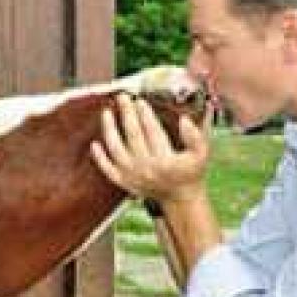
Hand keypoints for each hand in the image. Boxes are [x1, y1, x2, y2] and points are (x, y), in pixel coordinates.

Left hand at [90, 93, 214, 201]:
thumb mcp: (201, 154)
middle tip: (122, 97)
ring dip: (109, 130)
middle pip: (133, 136)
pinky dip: (100, 157)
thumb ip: (196, 136)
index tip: (140, 100)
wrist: (180, 198)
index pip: (152, 131)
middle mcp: (147, 168)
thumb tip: (184, 119)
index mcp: (166, 160)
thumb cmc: (191, 172)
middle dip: (126, 114)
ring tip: (106, 113)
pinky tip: (95, 143)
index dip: (145, 114)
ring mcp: (133, 176)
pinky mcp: (124, 183)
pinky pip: (107, 169)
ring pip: (116, 149)